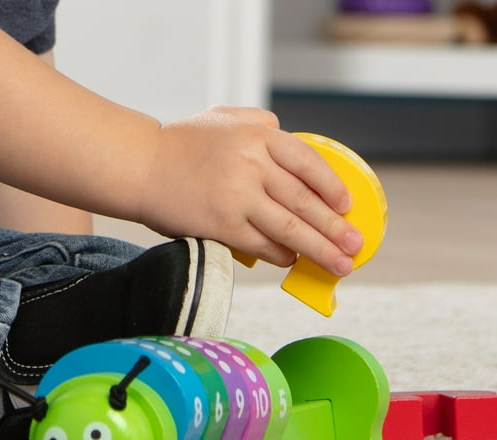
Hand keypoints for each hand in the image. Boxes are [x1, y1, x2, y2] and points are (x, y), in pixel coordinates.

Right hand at [140, 106, 363, 275]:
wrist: (140, 166)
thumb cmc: (181, 144)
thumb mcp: (224, 118)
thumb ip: (259, 124)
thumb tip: (289, 135)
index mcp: (257, 137)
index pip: (309, 163)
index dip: (332, 187)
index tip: (347, 206)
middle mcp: (252, 165)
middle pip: (306, 202)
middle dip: (336, 228)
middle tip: (355, 246)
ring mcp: (238, 197)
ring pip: (290, 229)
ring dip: (320, 250)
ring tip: (341, 265)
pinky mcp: (222, 226)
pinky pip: (263, 246)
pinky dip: (282, 255)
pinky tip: (294, 261)